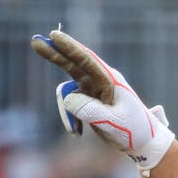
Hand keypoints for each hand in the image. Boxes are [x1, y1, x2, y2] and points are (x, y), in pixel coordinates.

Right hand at [30, 29, 175, 172]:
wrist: (142, 141)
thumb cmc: (134, 129)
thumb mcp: (114, 122)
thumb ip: (91, 110)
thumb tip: (68, 98)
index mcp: (110, 80)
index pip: (87, 60)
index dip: (70, 47)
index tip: (54, 36)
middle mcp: (100, 80)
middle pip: (73, 63)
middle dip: (55, 53)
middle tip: (35, 42)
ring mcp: (92, 89)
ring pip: (68, 90)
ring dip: (66, 110)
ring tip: (76, 131)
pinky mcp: (87, 100)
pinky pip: (69, 104)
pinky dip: (69, 118)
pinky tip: (79, 133)